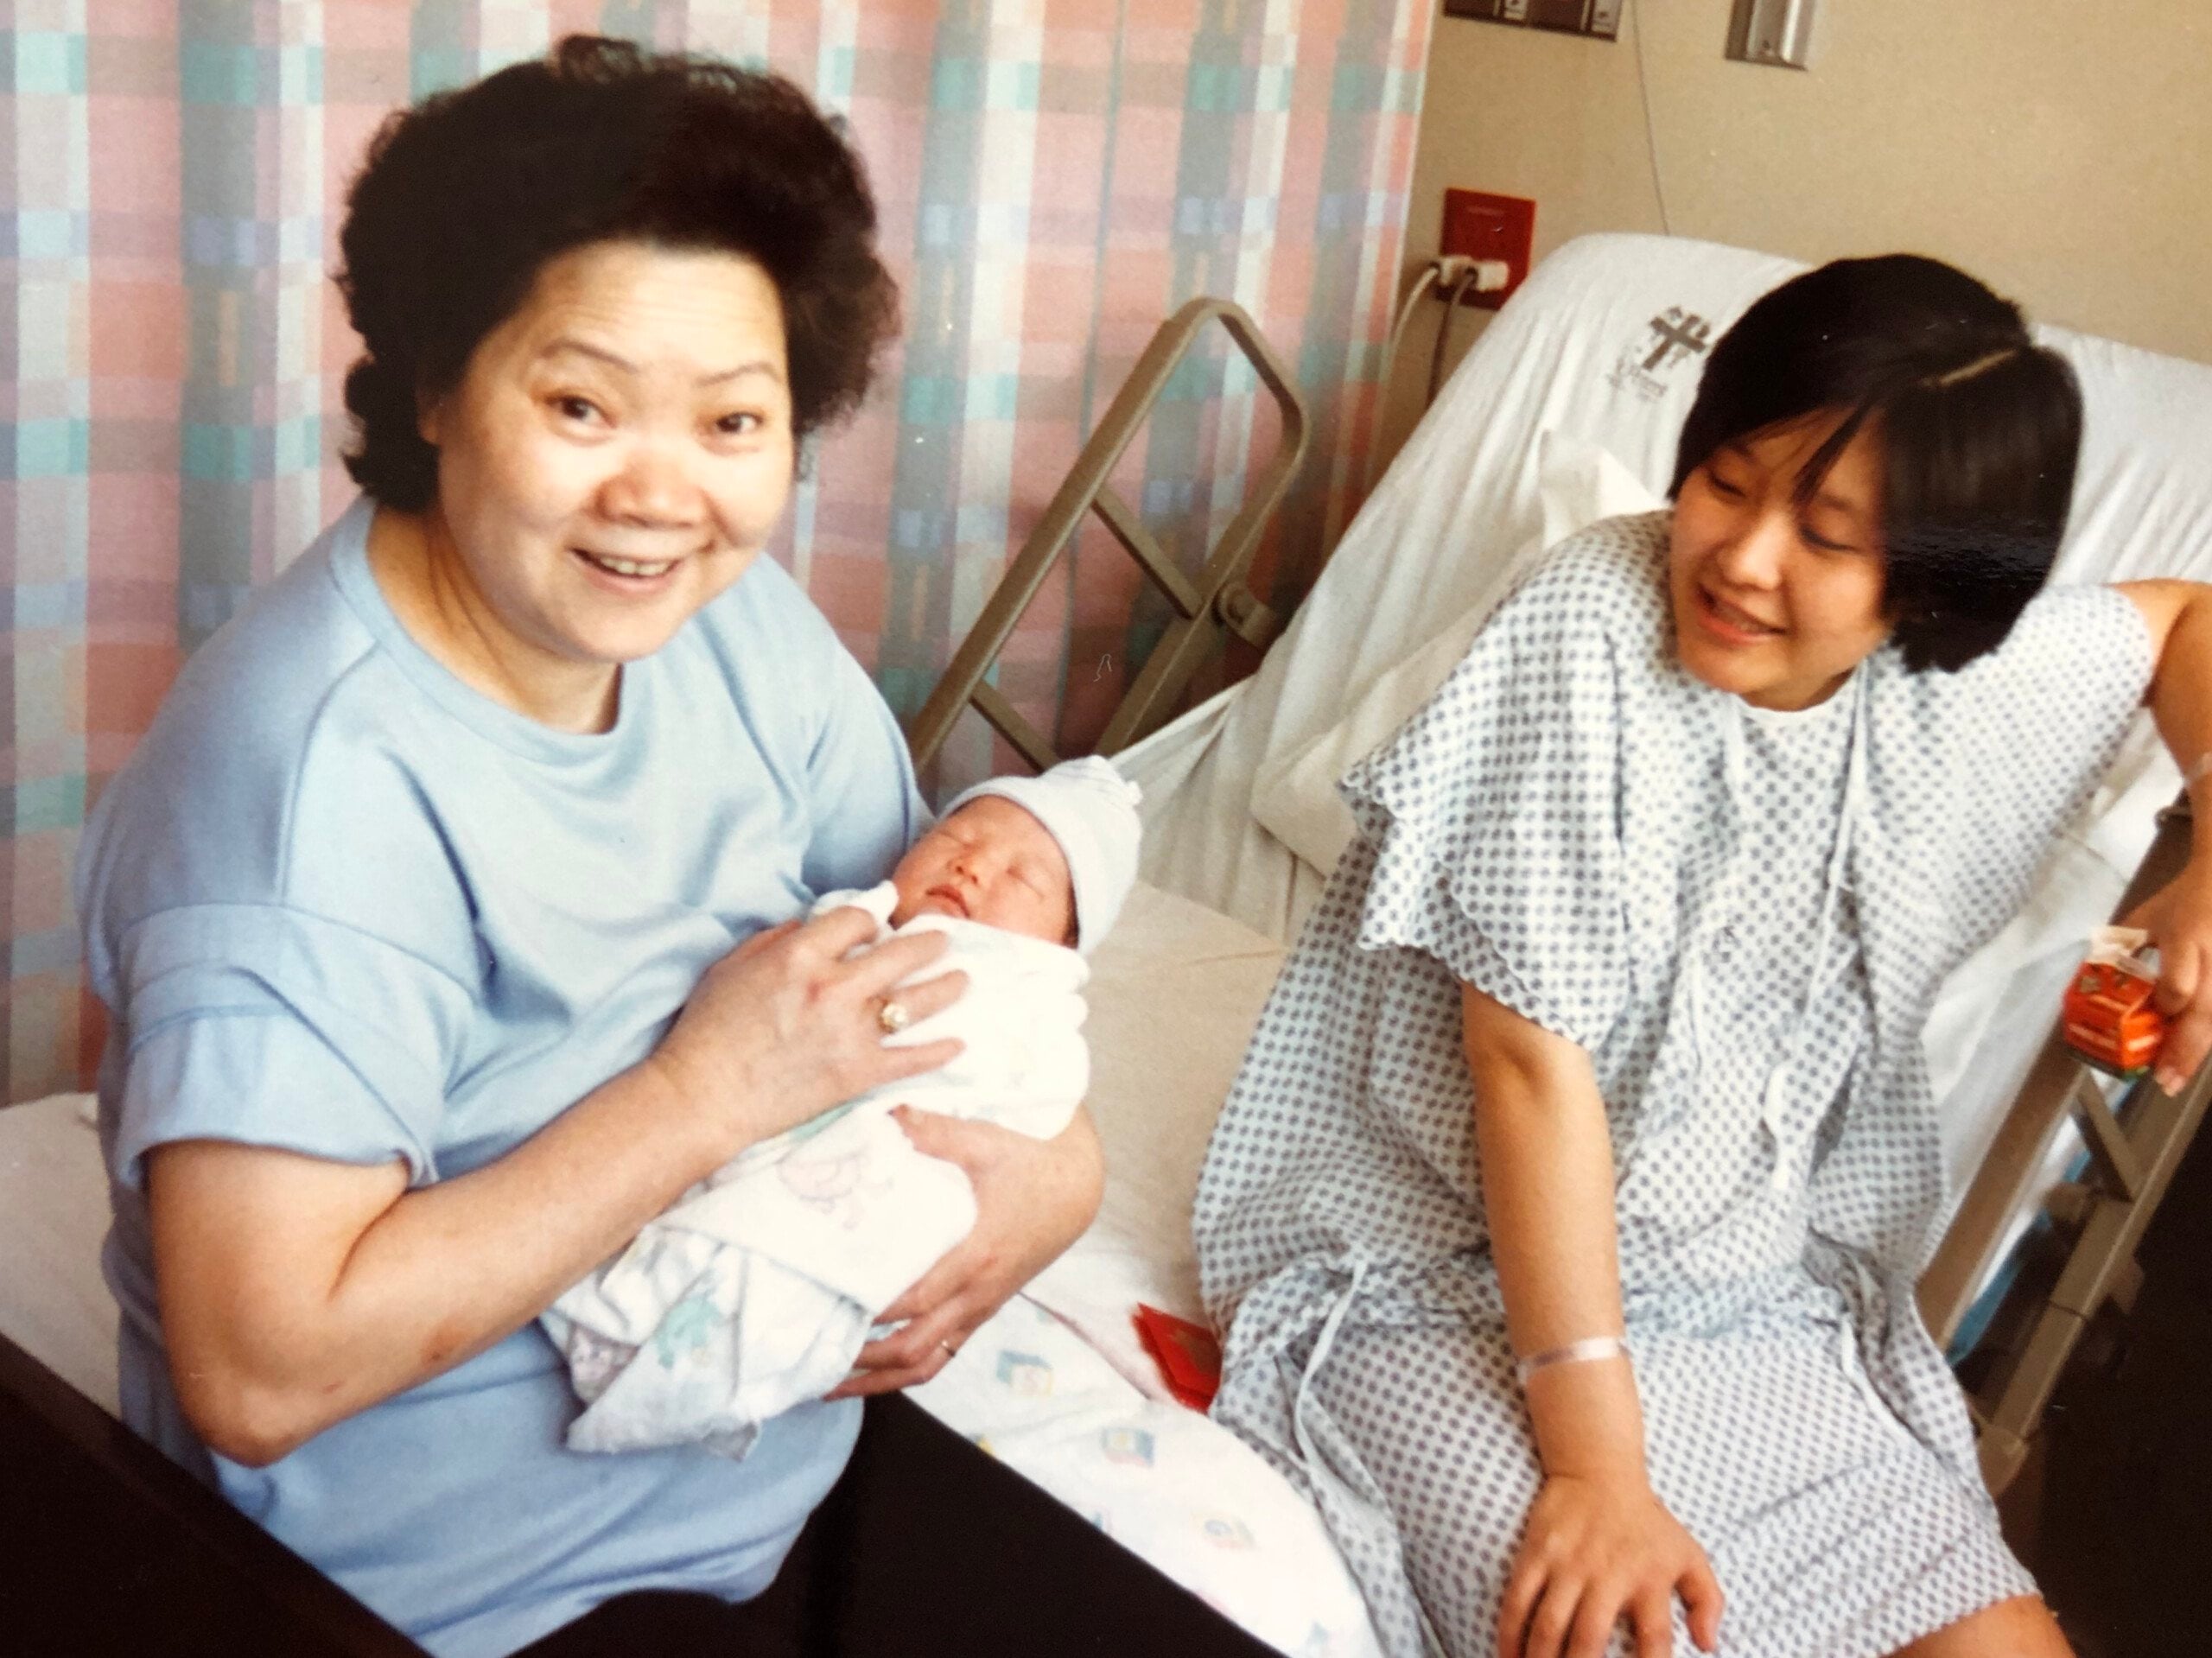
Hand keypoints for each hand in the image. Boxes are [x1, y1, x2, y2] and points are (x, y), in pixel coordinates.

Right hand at [644, 908, 966, 1168]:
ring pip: (917, 1001)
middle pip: (900, 953)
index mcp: (799, 957)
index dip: (877, 910)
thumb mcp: (732, 968)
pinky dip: (940, 1051)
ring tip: (963, 980)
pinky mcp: (859, 1074)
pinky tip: (958, 1043)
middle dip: (929, 942)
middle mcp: (833, 989)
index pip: (856, 919)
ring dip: (947, 987)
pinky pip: (913, 1059)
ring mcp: (850, 1033)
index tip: (890, 907)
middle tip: (944, 939)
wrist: (703, 1098)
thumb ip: (776, 940)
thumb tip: (813, 925)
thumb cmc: (708, 1032)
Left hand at [825, 1106, 1104, 1397]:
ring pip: (928, 1364)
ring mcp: (982, 1306)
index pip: (911, 1300)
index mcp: (975, 1256)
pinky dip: (908, 1367)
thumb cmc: (1033, 1160)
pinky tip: (876, 1367)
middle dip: (861, 1363)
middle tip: (810, 1361)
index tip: (822, 1307)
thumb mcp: (984, 1140)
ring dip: (881, 1379)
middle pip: (913, 1350)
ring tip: (832, 1384)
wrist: (1079, 1184)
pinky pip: (945, 1353)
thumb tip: (882, 1115)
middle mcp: (977, 1293)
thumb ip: (932, 1131)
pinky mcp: (985, 1308)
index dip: (867, 1311)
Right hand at [1497, 1472, 1722, 1657]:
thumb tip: (1707, 1645)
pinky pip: (1518, 1600)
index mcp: (1649, 1580)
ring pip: (1548, 1626)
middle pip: (1588, 1639)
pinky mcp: (1536, 1553)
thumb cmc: (1648, 1522)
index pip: (1654, 1639)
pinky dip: (1509, 1634)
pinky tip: (1507, 1655)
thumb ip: (1707, 1601)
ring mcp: (1567, 1564)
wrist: (1599, 1470)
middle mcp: (1608, 1575)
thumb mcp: (1690, 1555)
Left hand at [2123, 856, 2211, 1092]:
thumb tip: (2089, 982)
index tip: (2151, 1019)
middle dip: (2184, 1048)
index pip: (2179, 984)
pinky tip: (2192, 1060)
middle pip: (2204, 1010)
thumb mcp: (2144, 917)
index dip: (2166, 1007)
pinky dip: (2208, 1037)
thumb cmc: (2181, 901)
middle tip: (2164, 1079)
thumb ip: (2119, 947)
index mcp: (2186, 936)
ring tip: (2176, 1079)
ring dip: (2198, 1052)